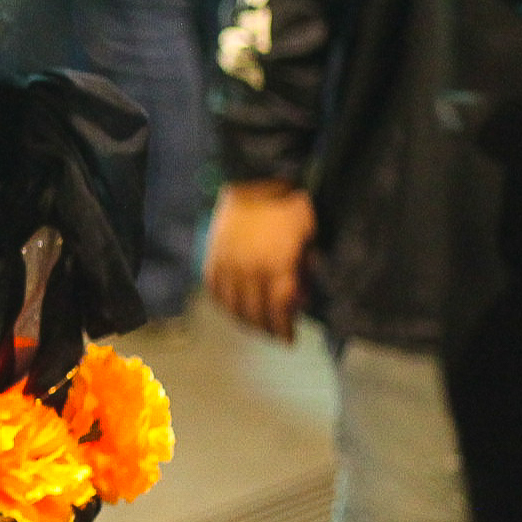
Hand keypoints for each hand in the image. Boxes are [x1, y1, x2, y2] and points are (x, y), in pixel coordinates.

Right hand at [204, 179, 314, 341]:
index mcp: (276, 265)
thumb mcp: (308, 234)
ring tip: (255, 327)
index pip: (279, 309)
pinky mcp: (212, 259)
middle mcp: (249, 270)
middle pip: (256, 313)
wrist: (252, 181)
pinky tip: (233, 309)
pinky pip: (215, 291)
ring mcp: (227, 265)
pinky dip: (224, 304)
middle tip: (275, 336)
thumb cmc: (287, 205)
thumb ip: (306, 266)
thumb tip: (303, 294)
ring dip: (245, 322)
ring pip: (233, 307)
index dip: (284, 328)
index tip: (290, 339)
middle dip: (267, 329)